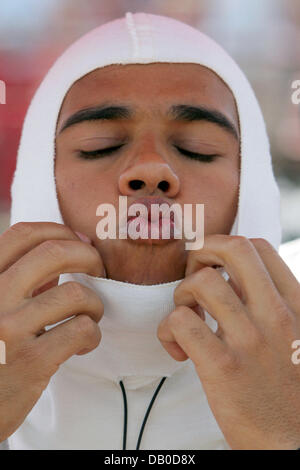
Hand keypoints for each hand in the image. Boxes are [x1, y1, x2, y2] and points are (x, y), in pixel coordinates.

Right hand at [0, 222, 104, 441]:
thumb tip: (67, 247)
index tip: (80, 242)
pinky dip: (92, 334)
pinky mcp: (31, 361)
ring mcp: (10, 328)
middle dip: (88, 256)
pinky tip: (82, 344)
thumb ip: (23, 278)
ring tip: (89, 316)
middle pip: (54, 253)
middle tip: (99, 271)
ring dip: (94, 303)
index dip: (60, 231)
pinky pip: (80, 329)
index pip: (24, 234)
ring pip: (75, 294)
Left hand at [157, 234, 299, 449]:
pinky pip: (181, 321)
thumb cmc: (288, 389)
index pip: (258, 247)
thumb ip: (272, 304)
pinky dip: (168, 329)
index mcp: (295, 305)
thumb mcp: (296, 335)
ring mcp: (249, 339)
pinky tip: (178, 347)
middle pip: (231, 249)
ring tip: (188, 317)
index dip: (225, 247)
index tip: (214, 265)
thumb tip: (236, 280)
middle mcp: (275, 315)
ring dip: (182, 295)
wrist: (293, 442)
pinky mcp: (222, 367)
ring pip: (201, 282)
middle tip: (194, 276)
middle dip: (202, 252)